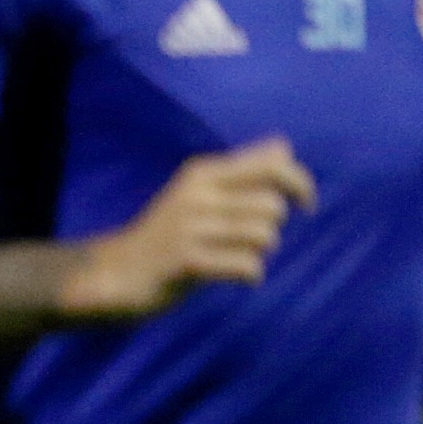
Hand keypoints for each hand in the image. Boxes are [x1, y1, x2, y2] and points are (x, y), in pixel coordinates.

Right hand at [64, 137, 315, 323]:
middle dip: (271, 227)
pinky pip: (247, 265)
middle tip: (249, 239)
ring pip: (264, 236)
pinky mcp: (188, 260)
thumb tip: (284, 147)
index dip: (300, 183)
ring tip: (235, 255)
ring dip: (259, 252)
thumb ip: (240, 170)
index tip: (305, 204)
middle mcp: (196, 194)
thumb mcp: (197, 192)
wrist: (117, 272)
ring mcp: (190, 227)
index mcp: (201, 172)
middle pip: (272, 206)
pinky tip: (235, 276)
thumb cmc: (167, 234)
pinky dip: (250, 275)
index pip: (273, 163)